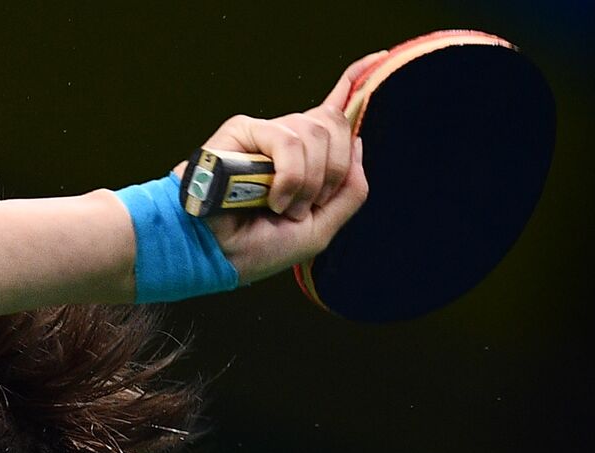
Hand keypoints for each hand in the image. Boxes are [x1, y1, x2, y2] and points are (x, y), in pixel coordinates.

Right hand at [170, 51, 386, 284]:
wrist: (217, 255)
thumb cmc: (258, 247)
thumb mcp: (320, 228)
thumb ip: (349, 190)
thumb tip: (357, 141)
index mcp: (304, 160)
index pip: (332, 113)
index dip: (355, 80)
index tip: (377, 55)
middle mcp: (286, 140)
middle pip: (335, 125)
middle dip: (333, 172)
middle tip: (306, 206)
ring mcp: (266, 134)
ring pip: (316, 133)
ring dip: (308, 183)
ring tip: (281, 208)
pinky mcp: (243, 129)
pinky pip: (287, 140)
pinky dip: (289, 176)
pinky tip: (271, 198)